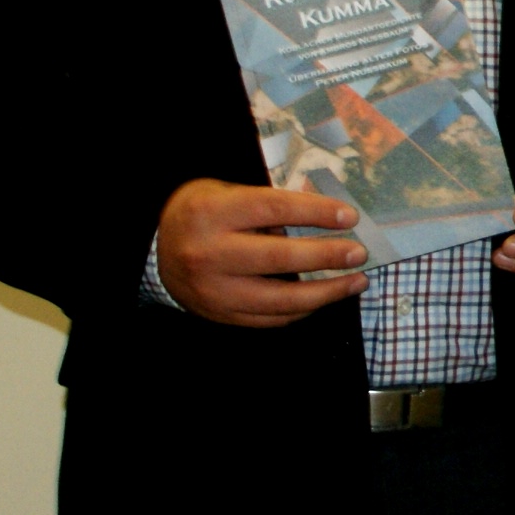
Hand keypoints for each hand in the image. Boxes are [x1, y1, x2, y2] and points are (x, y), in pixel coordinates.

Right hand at [156, 179, 367, 327]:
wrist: (155, 249)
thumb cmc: (204, 214)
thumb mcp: (229, 194)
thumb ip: (272, 207)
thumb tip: (330, 219)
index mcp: (211, 213)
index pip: (273, 209)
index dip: (316, 213)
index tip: (350, 217)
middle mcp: (208, 253)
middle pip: (279, 257)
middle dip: (327, 256)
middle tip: (359, 253)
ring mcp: (212, 290)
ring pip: (279, 299)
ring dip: (326, 292)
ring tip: (356, 281)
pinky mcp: (219, 315)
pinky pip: (270, 319)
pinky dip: (302, 310)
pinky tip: (324, 298)